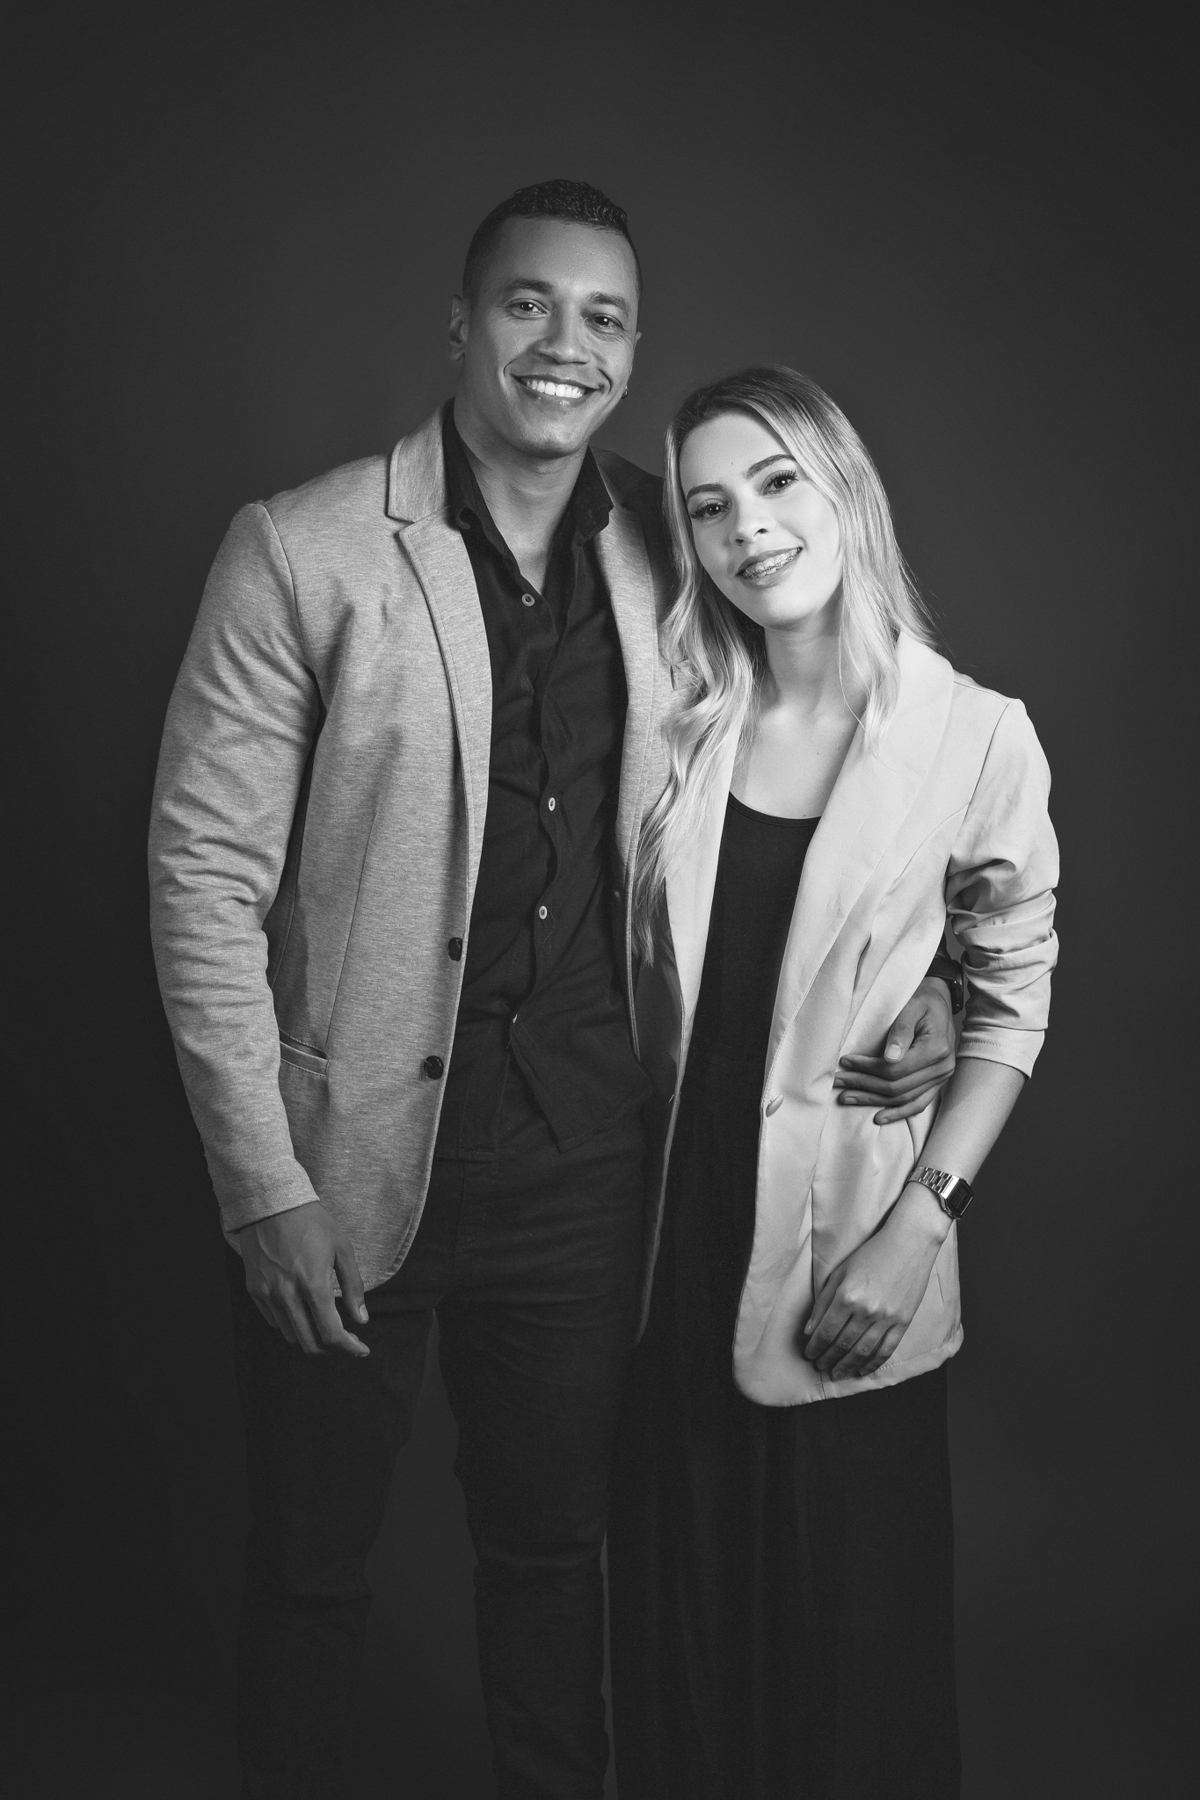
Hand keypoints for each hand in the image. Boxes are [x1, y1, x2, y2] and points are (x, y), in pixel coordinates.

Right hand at [239, 1201, 369, 1356]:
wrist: (272, 1203)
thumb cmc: (312, 1222)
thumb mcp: (342, 1248)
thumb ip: (353, 1286)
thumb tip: (362, 1319)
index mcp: (313, 1285)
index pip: (331, 1334)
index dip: (349, 1348)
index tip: (361, 1349)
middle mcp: (288, 1295)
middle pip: (309, 1343)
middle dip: (332, 1349)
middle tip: (346, 1342)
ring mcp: (267, 1294)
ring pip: (290, 1335)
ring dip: (310, 1337)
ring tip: (324, 1325)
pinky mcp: (254, 1290)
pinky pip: (273, 1320)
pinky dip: (290, 1324)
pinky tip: (302, 1311)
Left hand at [802, 1184, 947, 1378]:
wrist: (909, 1244)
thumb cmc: (871, 1254)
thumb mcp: (840, 1272)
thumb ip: (823, 1302)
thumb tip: (810, 1330)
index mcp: (846, 1295)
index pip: (825, 1331)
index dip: (815, 1347)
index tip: (809, 1354)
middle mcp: (865, 1310)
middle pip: (842, 1345)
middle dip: (828, 1359)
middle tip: (820, 1367)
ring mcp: (886, 1318)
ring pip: (862, 1352)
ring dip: (847, 1367)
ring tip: (837, 1374)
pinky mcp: (902, 1322)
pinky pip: (885, 1350)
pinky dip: (872, 1364)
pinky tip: (862, 1371)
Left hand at [833, 977, 955, 1122]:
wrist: (939, 1002)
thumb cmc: (922, 1000)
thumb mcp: (911, 1006)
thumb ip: (901, 1030)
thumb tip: (889, 1058)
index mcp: (937, 1048)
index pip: (895, 1069)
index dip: (867, 1068)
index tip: (845, 1062)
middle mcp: (943, 1067)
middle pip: (897, 1087)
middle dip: (864, 1085)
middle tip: (838, 1082)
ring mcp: (942, 1078)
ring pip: (904, 1099)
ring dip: (873, 1100)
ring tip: (847, 1097)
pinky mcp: (937, 1083)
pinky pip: (918, 1104)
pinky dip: (898, 1112)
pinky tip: (878, 1117)